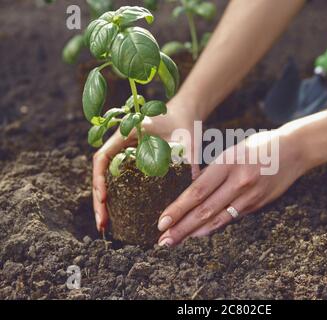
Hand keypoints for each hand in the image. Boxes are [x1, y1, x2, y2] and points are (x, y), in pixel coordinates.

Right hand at [92, 98, 199, 231]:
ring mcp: (123, 155)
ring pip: (106, 180)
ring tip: (105, 225)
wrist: (185, 114)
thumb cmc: (184, 123)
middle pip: (100, 174)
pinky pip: (118, 181)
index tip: (104, 198)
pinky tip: (119, 215)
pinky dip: (115, 197)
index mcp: (125, 135)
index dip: (99, 179)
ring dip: (104, 202)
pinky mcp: (132, 164)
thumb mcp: (186, 140)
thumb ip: (189, 159)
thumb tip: (194, 182)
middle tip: (102, 224)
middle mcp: (120, 146)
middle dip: (98, 199)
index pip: (102, 157)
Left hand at [157, 129, 307, 245]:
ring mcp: (250, 195)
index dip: (178, 208)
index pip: (197, 191)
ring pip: (218, 218)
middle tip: (163, 240)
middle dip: (181, 227)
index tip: (162, 221)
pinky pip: (232, 218)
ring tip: (176, 241)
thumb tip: (192, 193)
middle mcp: (238, 181)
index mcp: (228, 162)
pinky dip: (214, 227)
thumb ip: (214, 171)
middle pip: (204, 209)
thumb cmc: (259, 146)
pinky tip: (200, 234)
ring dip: (194, 232)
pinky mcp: (258, 204)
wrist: (293, 150)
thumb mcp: (232, 150)